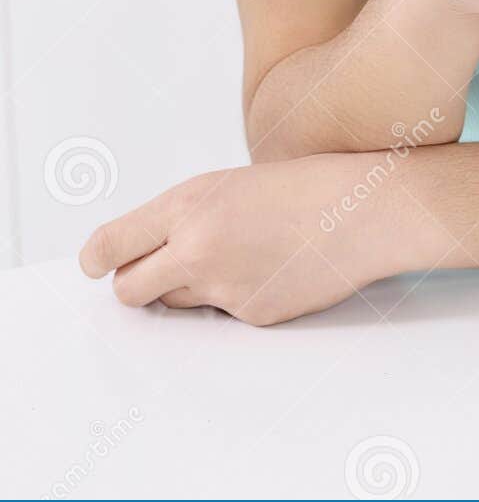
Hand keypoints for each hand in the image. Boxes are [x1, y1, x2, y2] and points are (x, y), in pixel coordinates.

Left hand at [78, 153, 411, 325]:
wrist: (362, 211)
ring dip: (186, 289)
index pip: (110, 246)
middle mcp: (197, 249)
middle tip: (154, 271)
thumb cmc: (305, 187)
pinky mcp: (250, 316)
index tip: (93, 263)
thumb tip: (148, 251)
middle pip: (129, 290)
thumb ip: (185, 216)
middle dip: (136, 283)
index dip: (95, 258)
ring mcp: (223, 288)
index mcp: (188, 205)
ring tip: (233, 257)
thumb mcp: (230, 185)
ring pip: (174, 303)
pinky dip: (235, 297)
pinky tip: (270, 269)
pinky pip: (222, 314)